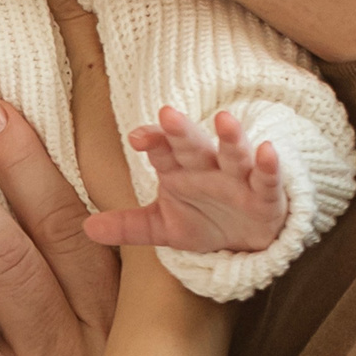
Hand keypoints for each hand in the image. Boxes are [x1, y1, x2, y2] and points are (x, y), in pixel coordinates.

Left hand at [86, 106, 284, 251]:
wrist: (245, 241)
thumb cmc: (202, 222)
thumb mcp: (164, 227)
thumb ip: (128, 226)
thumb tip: (86, 229)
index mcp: (179, 171)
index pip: (163, 151)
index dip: (152, 141)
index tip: (136, 137)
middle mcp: (207, 168)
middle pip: (193, 146)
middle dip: (181, 132)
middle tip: (167, 113)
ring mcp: (238, 179)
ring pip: (233, 154)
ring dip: (230, 138)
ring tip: (225, 119)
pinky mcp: (265, 195)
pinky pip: (267, 178)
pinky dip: (269, 165)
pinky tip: (266, 149)